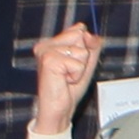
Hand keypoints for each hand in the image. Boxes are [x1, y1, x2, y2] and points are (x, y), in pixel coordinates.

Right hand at [26, 22, 101, 138]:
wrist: (58, 109)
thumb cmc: (69, 88)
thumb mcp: (86, 62)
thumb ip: (92, 45)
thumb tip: (90, 34)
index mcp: (53, 42)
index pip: (80, 29)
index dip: (84, 48)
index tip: (73, 64)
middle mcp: (46, 44)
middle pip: (81, 36)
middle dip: (82, 57)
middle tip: (69, 72)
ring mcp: (46, 51)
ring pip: (81, 50)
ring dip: (79, 67)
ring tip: (66, 77)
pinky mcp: (49, 60)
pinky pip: (78, 63)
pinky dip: (76, 74)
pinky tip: (64, 81)